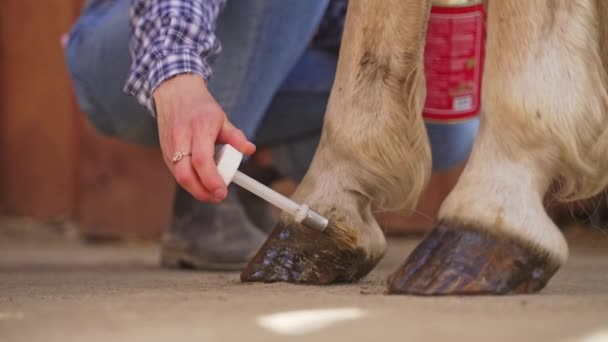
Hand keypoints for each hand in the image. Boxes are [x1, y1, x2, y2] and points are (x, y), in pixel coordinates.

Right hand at [153, 74, 255, 202]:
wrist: (175, 92)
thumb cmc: (201, 107)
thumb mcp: (222, 118)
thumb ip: (236, 136)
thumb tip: (249, 150)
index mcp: (199, 127)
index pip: (202, 160)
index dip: (211, 180)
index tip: (223, 191)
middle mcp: (181, 137)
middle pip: (185, 174)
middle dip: (201, 192)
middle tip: (217, 197)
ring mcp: (169, 145)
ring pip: (178, 176)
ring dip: (195, 189)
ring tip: (211, 193)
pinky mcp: (164, 150)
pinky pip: (175, 172)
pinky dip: (188, 181)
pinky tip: (200, 182)